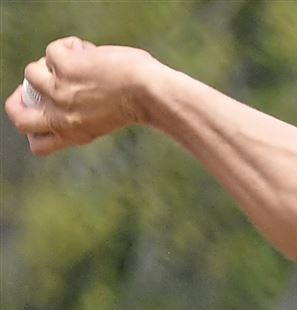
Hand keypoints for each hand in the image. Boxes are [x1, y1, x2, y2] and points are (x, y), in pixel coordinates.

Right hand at [5, 36, 159, 155]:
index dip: (34, 129)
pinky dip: (71, 47)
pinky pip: (52, 50)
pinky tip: (91, 52)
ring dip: (52, 65)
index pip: (37, 145)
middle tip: (39, 85)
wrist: (150, 93)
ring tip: (79, 64)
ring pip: (31, 73)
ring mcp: (58, 90)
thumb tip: (61, 94)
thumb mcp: (103, 120)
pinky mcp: (63, 66)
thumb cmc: (138, 104)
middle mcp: (61, 116)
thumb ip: (79, 115)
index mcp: (72, 134)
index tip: (42, 113)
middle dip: (18, 99)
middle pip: (17, 114)